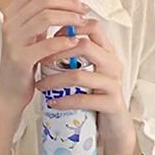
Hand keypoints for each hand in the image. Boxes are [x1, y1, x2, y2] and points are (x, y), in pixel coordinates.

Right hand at [0, 0, 89, 116]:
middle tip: (83, 9)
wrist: (9, 90)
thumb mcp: (31, 33)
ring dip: (69, 18)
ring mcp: (13, 40)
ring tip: (82, 23)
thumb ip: (43, 15)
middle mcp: (10, 23)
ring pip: (46, 17)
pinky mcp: (20, 59)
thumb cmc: (25, 60)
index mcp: (12, 12)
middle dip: (68, 2)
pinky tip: (74, 42)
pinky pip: (46, 44)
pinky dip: (64, 41)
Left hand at [34, 20, 144, 154]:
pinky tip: (52, 102)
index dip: (70, 27)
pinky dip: (64, 101)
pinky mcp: (111, 103)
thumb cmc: (97, 96)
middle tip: (40, 60)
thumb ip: (76, 55)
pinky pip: (84, 100)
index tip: (49, 36)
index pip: (93, 27)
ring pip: (80, 75)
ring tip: (40, 86)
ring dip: (55, 80)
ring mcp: (113, 84)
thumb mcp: (88, 71)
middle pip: (85, 46)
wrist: (115, 126)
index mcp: (107, 52)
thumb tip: (51, 37)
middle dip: (58, 52)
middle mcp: (113, 64)